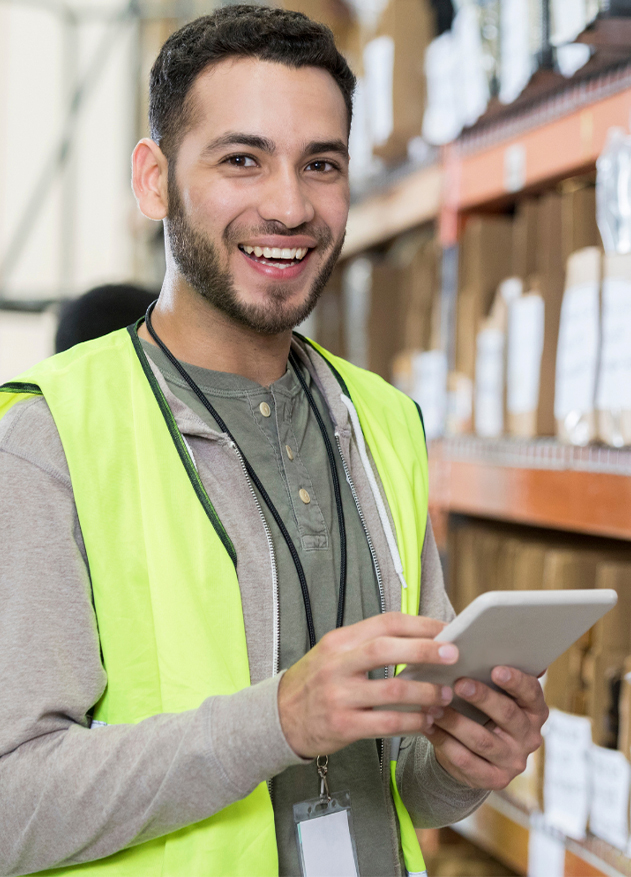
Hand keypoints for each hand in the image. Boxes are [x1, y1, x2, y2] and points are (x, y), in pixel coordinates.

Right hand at [277, 612, 457, 758]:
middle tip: (454, 655)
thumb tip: (420, 641)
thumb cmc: (317, 683)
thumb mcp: (334, 654)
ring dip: (425, 693)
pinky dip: (412, 722)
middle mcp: (338, 664)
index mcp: (340, 641)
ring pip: (392, 690)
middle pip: (387, 649)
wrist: (279, 718)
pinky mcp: (343, 725)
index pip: (385, 623)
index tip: (446, 629)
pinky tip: (426, 721)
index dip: (419, 624)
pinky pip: (387, 723)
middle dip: (425, 650)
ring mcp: (339, 695)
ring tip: (444, 695)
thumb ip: (369, 646)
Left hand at [426, 666, 547, 788]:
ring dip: (456, 721)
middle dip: (482, 698)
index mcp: (534, 710)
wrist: (475, 753)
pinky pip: (466, 761)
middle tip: (459, 683)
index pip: (531, 693)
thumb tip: (472, 638)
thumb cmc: (482, 709)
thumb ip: (490, 671)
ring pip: (482, 739)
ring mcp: (513, 761)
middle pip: (507, 715)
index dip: (515, 681)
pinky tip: (428, 726)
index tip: (495, 669)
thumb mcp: (492, 691)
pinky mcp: (493, 779)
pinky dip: (444, 742)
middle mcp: (529, 736)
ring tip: (433, 705)